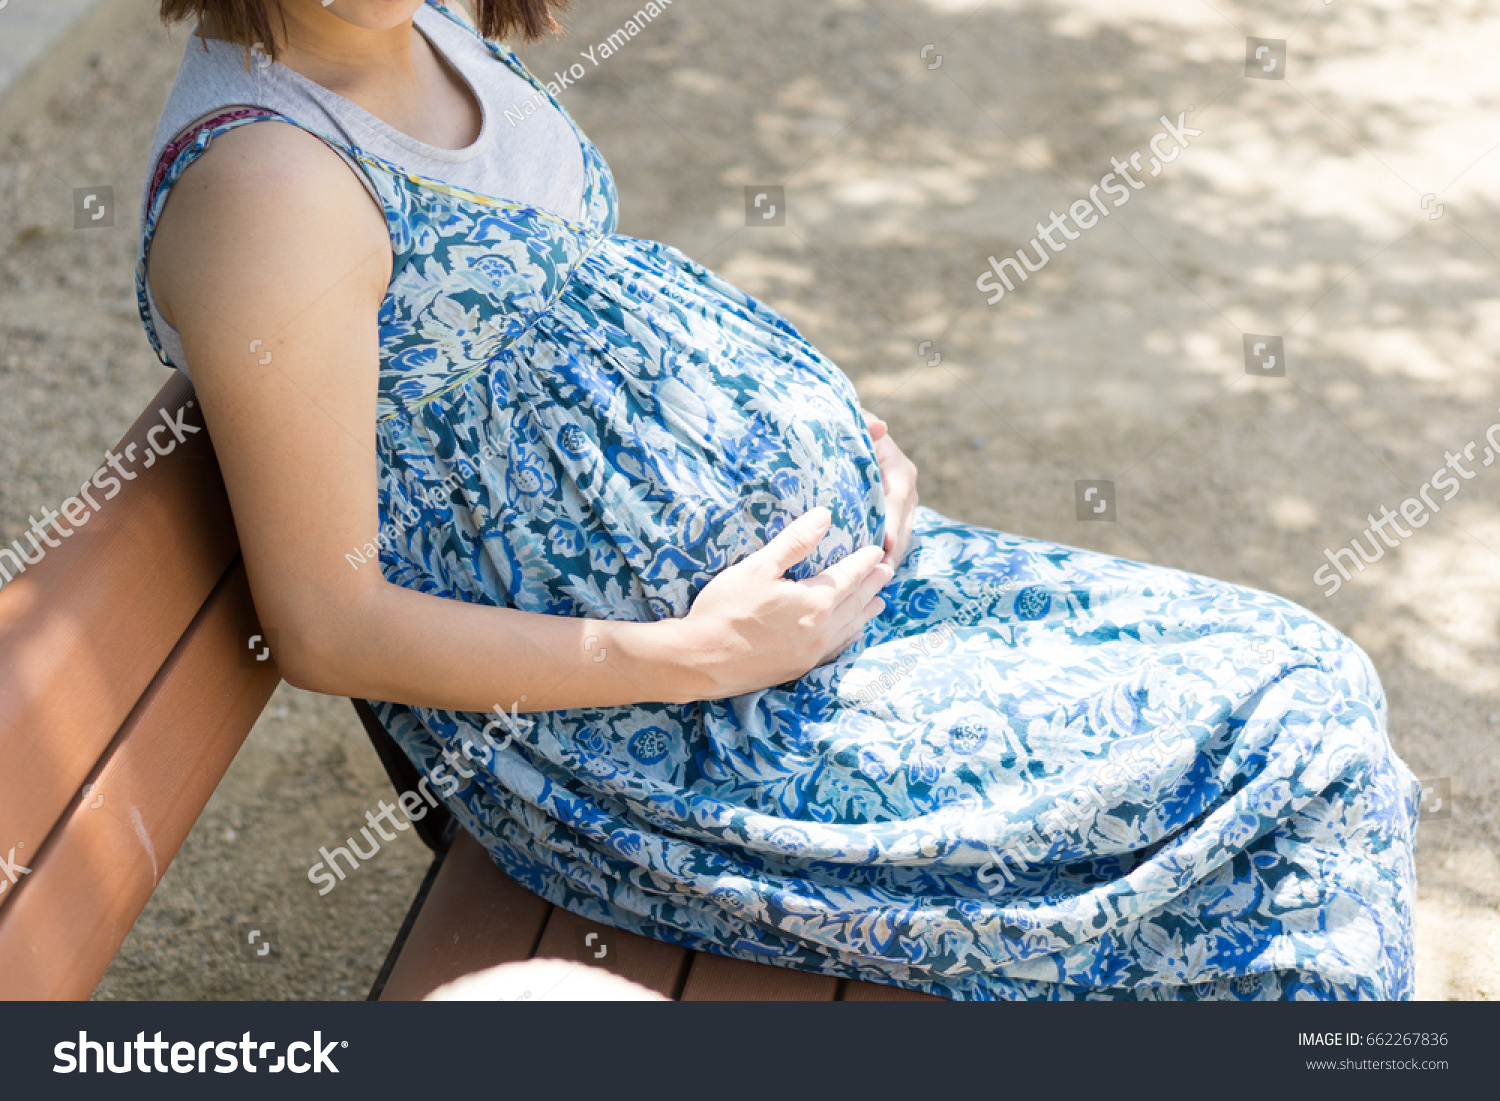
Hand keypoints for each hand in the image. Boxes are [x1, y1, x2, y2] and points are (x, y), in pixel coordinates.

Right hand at [670, 508, 892, 699]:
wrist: (699, 661)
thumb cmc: (724, 609)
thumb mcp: (757, 567)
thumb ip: (794, 541)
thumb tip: (825, 515)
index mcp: (814, 602)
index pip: (848, 576)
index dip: (864, 562)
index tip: (877, 551)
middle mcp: (821, 630)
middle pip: (855, 602)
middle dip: (872, 585)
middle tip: (887, 571)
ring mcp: (812, 653)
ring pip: (850, 629)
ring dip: (866, 612)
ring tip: (878, 602)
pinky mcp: (799, 669)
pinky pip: (836, 650)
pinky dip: (849, 637)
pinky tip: (850, 634)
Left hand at [861, 409, 918, 568]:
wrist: (844, 435)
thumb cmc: (845, 429)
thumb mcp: (852, 424)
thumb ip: (863, 425)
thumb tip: (879, 427)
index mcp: (898, 466)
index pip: (898, 496)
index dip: (892, 520)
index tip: (885, 542)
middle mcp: (905, 486)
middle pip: (904, 522)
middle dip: (895, 548)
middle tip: (882, 572)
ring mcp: (901, 503)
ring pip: (901, 533)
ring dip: (892, 556)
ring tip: (878, 579)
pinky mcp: (891, 515)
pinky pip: (892, 536)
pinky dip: (885, 554)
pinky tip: (872, 574)